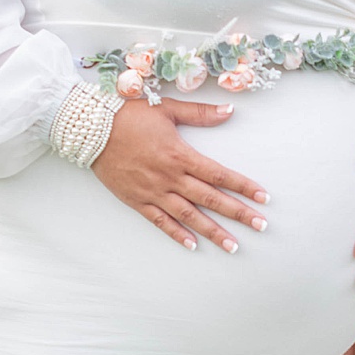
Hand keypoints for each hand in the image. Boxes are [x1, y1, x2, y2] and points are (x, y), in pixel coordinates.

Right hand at [92, 96, 269, 252]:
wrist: (90, 129)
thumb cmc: (128, 115)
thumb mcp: (167, 109)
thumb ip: (200, 113)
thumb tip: (230, 111)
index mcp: (180, 155)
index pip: (219, 174)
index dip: (243, 187)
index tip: (263, 198)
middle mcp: (170, 177)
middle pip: (210, 199)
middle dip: (238, 213)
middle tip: (261, 225)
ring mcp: (153, 191)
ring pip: (189, 216)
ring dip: (213, 231)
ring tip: (233, 245)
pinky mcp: (137, 200)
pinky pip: (160, 222)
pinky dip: (177, 234)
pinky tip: (193, 245)